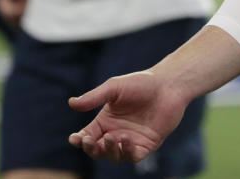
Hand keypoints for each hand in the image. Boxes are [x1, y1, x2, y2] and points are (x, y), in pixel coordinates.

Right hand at [68, 71, 187, 162]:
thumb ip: (94, 97)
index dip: (80, 140)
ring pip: (113, 156)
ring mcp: (131, 140)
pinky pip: (132, 156)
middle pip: (97, 150)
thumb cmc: (141, 84)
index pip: (87, 135)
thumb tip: (71, 103)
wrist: (168, 86)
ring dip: (108, 150)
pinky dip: (126, 152)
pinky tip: (125, 140)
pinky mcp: (146, 145)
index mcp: (106, 120)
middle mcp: (116, 133)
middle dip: (91, 148)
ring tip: (110, 138)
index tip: (75, 138)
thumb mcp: (114, 88)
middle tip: (90, 140)